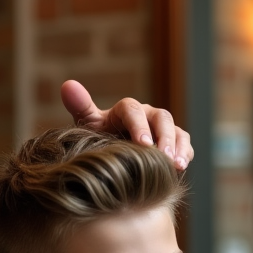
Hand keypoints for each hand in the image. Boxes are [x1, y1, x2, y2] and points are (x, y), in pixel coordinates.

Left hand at [61, 79, 191, 170]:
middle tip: (162, 156)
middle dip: (162, 137)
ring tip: (175, 164)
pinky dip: (185, 154)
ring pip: (176, 130)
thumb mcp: (88, 125)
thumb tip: (67, 85)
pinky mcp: (175, 142)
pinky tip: (180, 168)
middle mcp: (148, 114)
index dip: (138, 125)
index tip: (142, 143)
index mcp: (126, 109)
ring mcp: (163, 128)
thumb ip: (80, 107)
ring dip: (176, 146)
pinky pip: (184, 144)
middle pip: (161, 118)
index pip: (133, 110)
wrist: (112, 159)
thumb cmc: (99, 141)